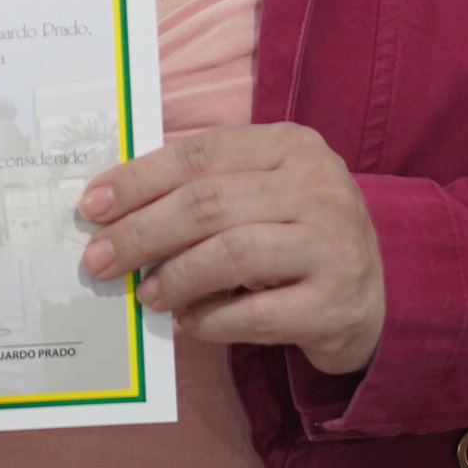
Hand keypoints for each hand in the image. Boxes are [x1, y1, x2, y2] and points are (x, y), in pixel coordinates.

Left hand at [79, 122, 383, 374]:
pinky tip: (188, 321)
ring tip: (146, 293)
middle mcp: (318, 187)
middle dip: (142, 232)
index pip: (200, 153)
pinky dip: (210, 320)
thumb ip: (203, 189)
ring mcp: (334, 244)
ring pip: (231, 254)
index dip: (138, 178)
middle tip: (99, 260)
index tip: (92, 205)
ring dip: (175, 277)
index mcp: (291, 145)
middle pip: (209, 203)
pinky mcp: (337, 303)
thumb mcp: (260, 193)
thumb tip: (114, 210)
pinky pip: (256, 313)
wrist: (375, 297)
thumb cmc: (295, 235)